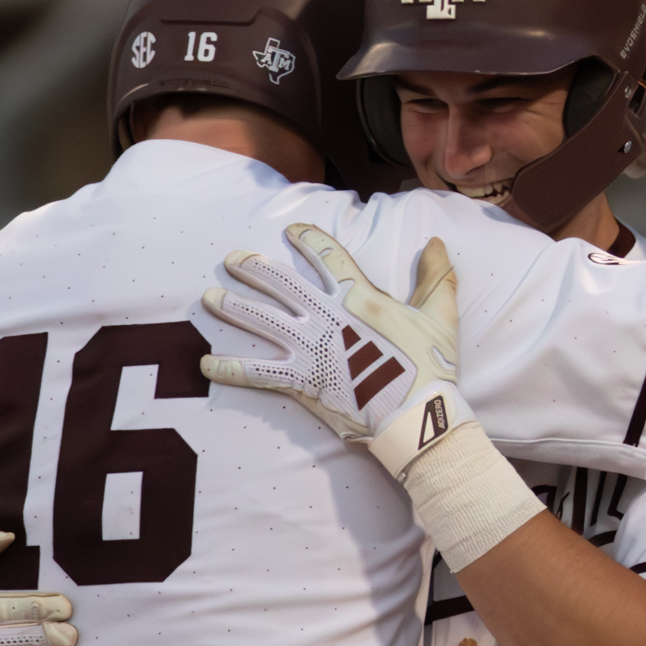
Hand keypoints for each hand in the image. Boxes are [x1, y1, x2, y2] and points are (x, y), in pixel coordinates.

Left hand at [201, 223, 471, 477]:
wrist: (414, 415)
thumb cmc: (430, 367)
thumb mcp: (439, 316)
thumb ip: (436, 277)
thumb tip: (438, 243)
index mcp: (359, 296)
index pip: (327, 255)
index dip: (308, 239)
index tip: (291, 230)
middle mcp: (327, 316)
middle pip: (282, 283)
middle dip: (254, 269)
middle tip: (231, 260)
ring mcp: (310, 348)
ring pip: (262, 320)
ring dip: (234, 307)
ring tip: (209, 297)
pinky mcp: (301, 381)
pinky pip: (257, 372)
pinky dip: (230, 368)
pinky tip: (206, 363)